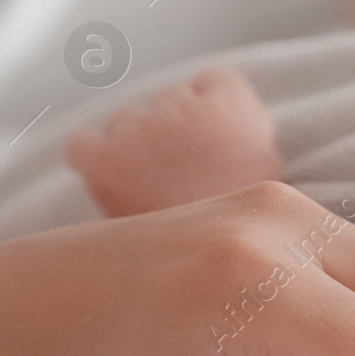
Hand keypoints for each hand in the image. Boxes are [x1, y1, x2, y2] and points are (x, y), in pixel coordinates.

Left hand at [65, 67, 282, 216]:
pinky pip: (83, 145)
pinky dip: (92, 161)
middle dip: (173, 133)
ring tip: (157, 193)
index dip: (213, 110)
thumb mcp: (271, 171)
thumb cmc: (248, 231)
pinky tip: (114, 185)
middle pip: (168, 102)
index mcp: (234, 108)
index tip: (215, 143)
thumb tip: (220, 111)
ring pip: (125, 123)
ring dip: (135, 148)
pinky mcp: (104, 161)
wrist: (218, 273)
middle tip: (186, 179)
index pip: (214, 82)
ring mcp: (141, 133)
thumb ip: (249, 131)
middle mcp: (185, 110)